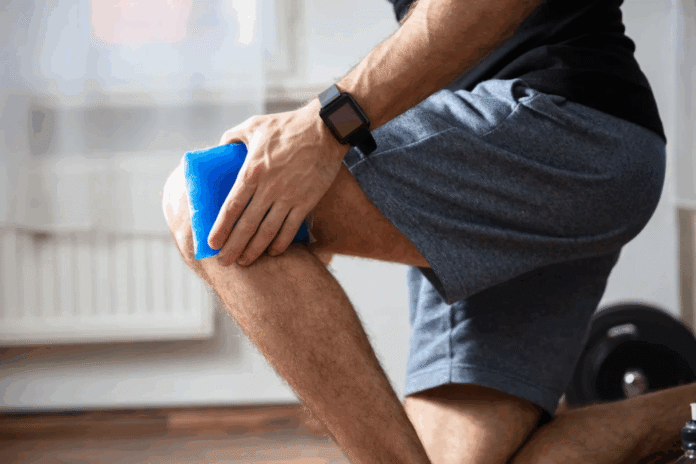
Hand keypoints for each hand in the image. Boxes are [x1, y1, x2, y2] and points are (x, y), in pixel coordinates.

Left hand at [208, 102, 348, 266]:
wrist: (326, 129)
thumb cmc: (287, 125)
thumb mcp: (254, 125)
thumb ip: (233, 138)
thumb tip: (219, 150)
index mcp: (252, 170)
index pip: (232, 206)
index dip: (221, 227)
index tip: (211, 243)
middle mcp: (269, 188)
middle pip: (247, 225)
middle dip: (233, 246)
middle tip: (223, 262)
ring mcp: (289, 197)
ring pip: (268, 231)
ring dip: (254, 250)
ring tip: (244, 262)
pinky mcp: (307, 201)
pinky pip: (291, 228)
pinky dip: (280, 243)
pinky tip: (272, 252)